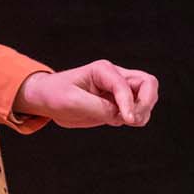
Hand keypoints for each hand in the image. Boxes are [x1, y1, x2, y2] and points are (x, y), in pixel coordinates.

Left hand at [17, 60, 160, 127]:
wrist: (45, 99)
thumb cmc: (54, 95)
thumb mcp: (71, 101)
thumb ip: (98, 108)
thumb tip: (120, 116)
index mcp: (103, 70)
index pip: (125, 86)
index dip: (129, 103)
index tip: (127, 120)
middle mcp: (115, 77)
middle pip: (148, 83)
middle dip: (146, 102)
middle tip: (134, 120)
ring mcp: (118, 91)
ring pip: (147, 96)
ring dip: (143, 112)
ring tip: (127, 122)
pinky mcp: (118, 104)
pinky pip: (138, 109)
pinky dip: (136, 118)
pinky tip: (120, 122)